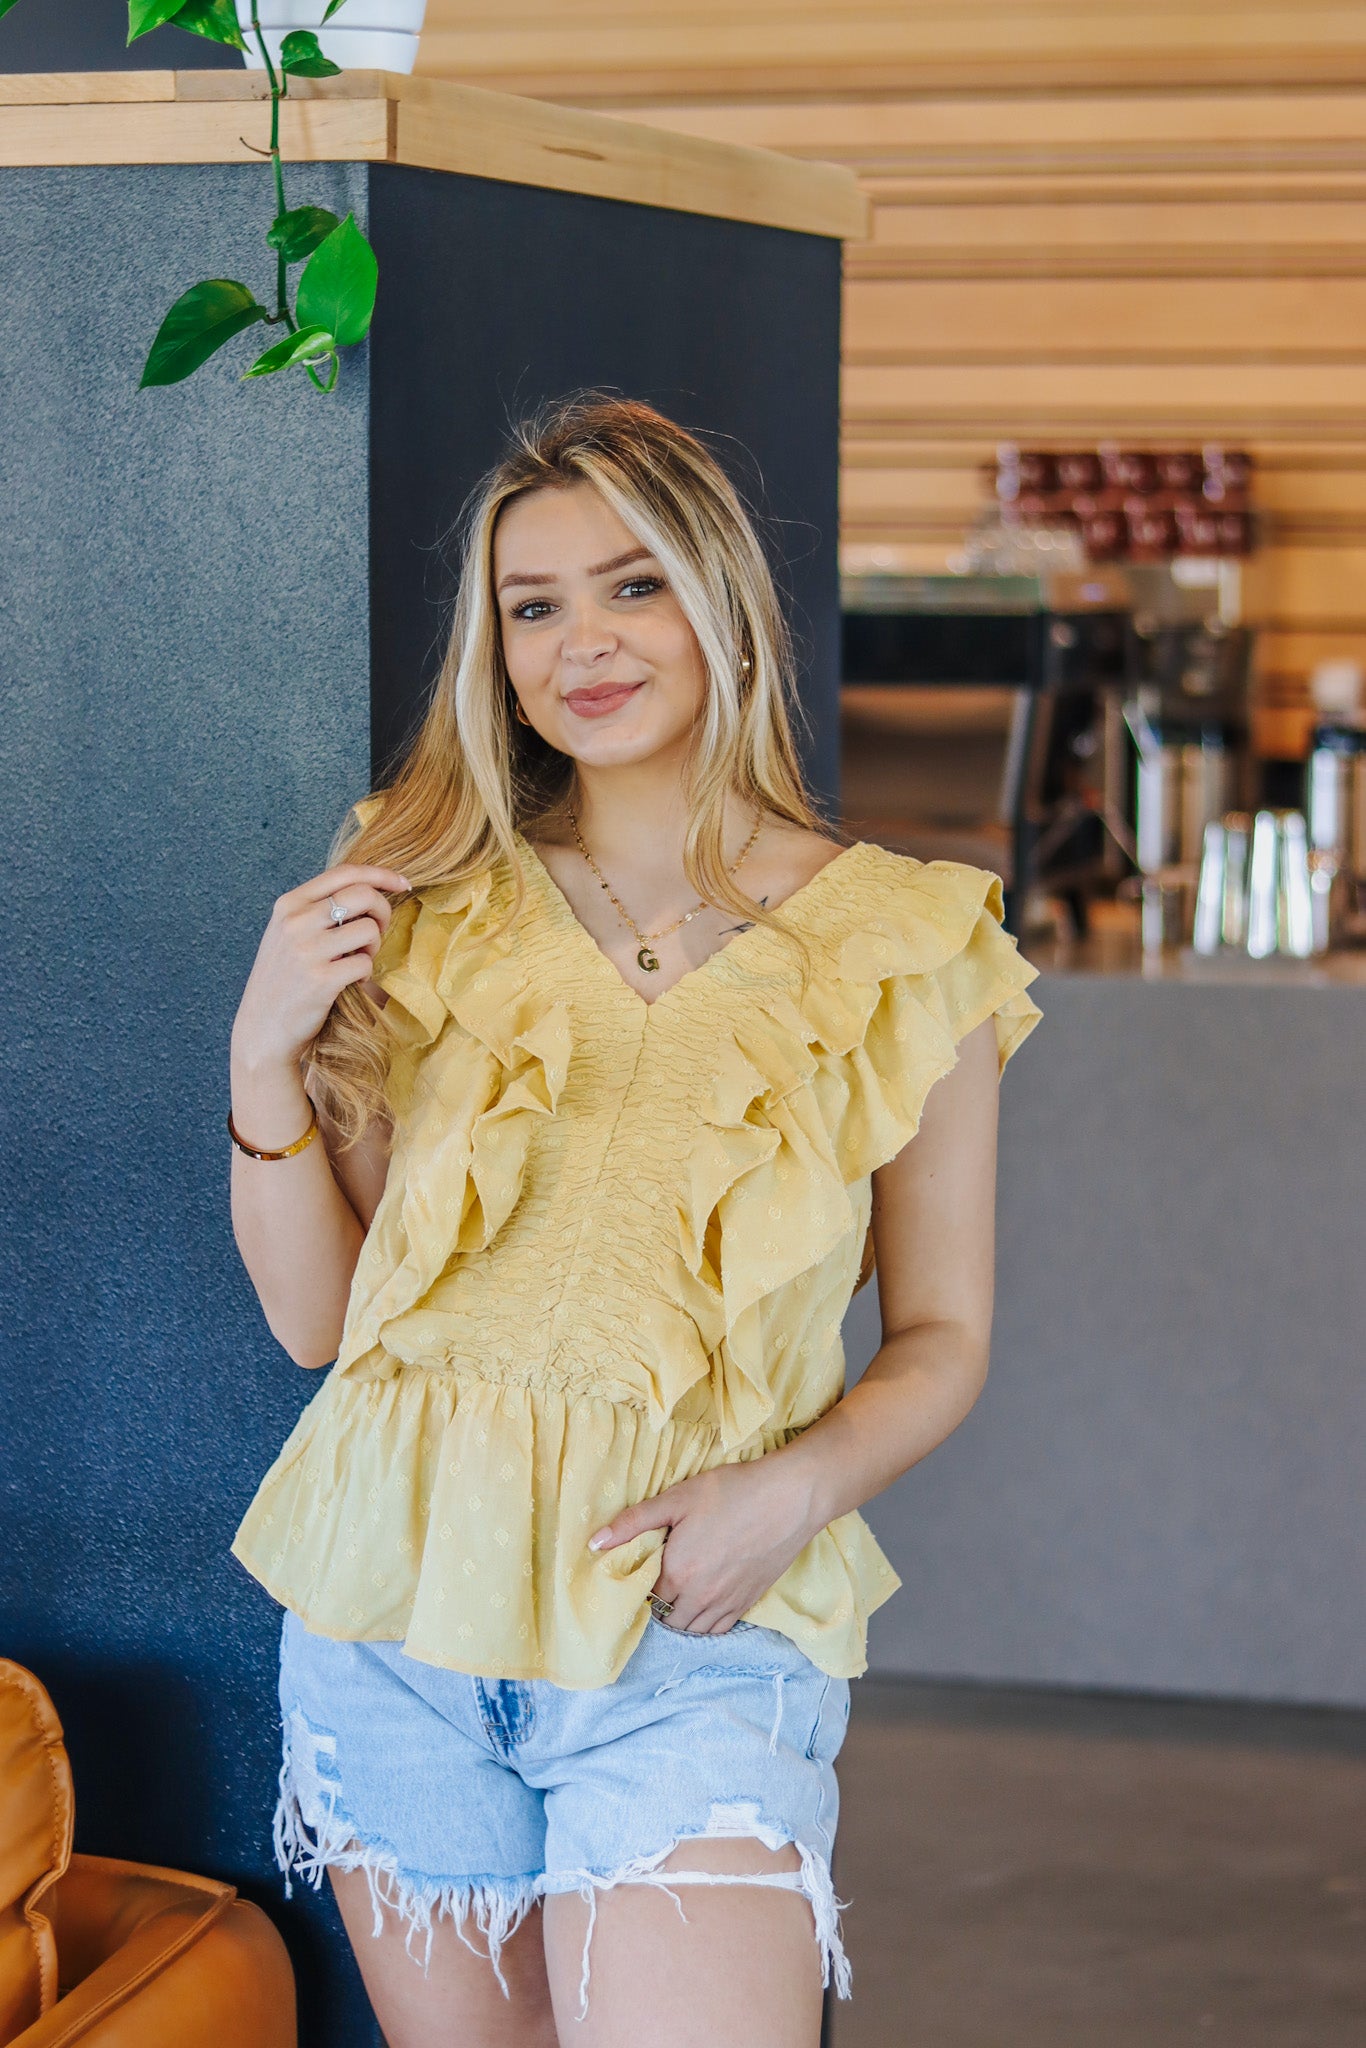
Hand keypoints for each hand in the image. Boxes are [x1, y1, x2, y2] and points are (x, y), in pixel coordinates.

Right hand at [231, 862, 409, 1074]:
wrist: (261, 1030)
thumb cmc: (283, 980)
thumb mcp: (288, 933)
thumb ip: (318, 909)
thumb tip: (370, 889)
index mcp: (289, 904)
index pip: (345, 873)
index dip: (381, 874)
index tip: (403, 883)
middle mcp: (295, 921)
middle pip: (363, 894)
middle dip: (383, 911)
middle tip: (378, 932)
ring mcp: (307, 950)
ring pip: (369, 929)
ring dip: (373, 947)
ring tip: (356, 962)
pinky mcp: (321, 979)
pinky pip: (366, 963)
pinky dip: (366, 973)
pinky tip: (350, 982)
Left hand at [589, 1455, 818, 1634]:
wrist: (790, 1498)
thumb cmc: (732, 1491)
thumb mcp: (678, 1498)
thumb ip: (633, 1522)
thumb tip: (595, 1544)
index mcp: (678, 1573)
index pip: (645, 1595)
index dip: (640, 1583)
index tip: (642, 1569)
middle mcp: (700, 1597)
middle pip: (666, 1618)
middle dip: (657, 1605)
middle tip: (657, 1581)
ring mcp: (726, 1603)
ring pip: (691, 1629)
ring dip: (679, 1618)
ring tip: (677, 1595)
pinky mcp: (748, 1603)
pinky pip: (718, 1630)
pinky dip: (705, 1624)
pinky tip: (702, 1607)